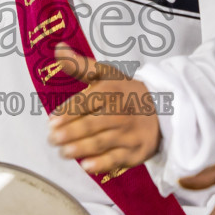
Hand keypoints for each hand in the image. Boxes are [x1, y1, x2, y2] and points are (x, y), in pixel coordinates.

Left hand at [47, 46, 160, 175]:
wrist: (164, 111)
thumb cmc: (127, 92)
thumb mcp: (107, 75)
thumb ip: (81, 66)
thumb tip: (58, 48)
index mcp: (112, 91)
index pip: (85, 102)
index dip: (66, 113)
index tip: (51, 122)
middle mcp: (121, 112)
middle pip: (90, 124)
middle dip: (69, 133)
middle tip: (52, 139)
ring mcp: (129, 133)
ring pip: (101, 142)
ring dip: (79, 148)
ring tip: (63, 153)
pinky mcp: (136, 152)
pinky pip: (116, 159)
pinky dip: (101, 163)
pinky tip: (86, 166)